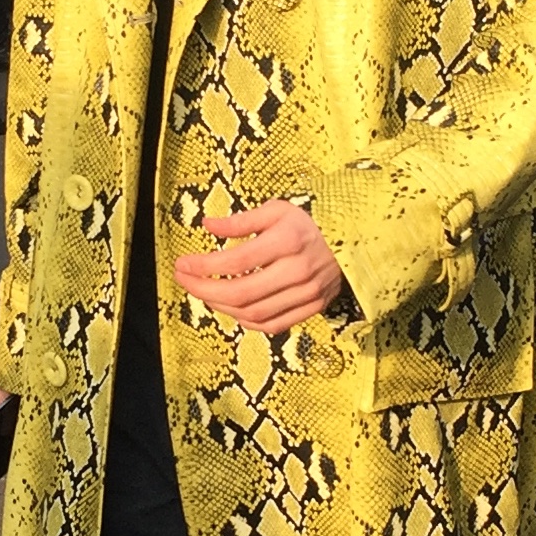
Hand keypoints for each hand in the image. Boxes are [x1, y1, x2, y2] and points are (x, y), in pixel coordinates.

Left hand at [173, 199, 343, 332]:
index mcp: (288, 241)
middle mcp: (299, 271)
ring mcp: (308, 293)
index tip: (183, 264)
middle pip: (241, 293)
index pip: (236, 261)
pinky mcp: (313, 308)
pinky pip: (273, 324)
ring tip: (204, 292)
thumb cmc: (308, 224)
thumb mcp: (276, 211)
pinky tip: (231, 307)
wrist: (352, 242)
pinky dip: (246, 321)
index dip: (203, 266)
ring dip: (221, 306)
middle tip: (184, 280)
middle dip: (204, 290)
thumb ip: (241, 220)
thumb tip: (207, 225)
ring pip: (253, 312)